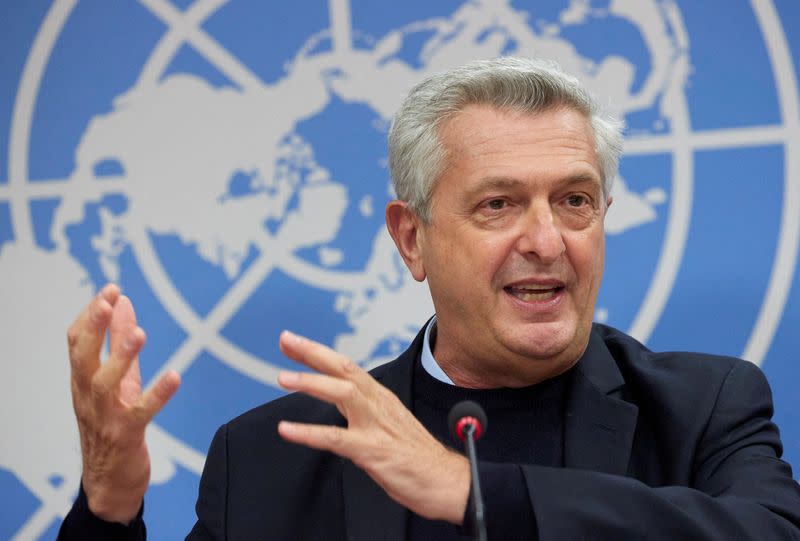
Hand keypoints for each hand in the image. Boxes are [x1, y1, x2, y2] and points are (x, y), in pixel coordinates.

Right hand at [67, 284, 179, 523]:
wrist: (110, 482)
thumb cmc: (112, 424)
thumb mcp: (117, 378)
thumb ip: (118, 341)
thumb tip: (123, 304)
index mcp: (83, 381)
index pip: (76, 342)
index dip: (91, 315)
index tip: (109, 290)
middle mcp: (88, 397)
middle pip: (82, 358)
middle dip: (93, 327)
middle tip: (107, 301)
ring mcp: (105, 417)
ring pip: (105, 384)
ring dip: (121, 357)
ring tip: (139, 334)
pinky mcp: (127, 435)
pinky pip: (141, 413)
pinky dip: (158, 394)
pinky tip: (174, 376)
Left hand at [276, 331, 469, 523]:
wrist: (447, 481)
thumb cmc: (417, 456)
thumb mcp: (388, 422)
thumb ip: (362, 408)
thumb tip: (336, 398)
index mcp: (380, 398)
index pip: (345, 367)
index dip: (317, 352)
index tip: (292, 341)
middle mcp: (378, 404)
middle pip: (343, 369)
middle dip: (312, 352)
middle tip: (286, 340)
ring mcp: (375, 426)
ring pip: (342, 393)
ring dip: (311, 383)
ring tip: (283, 377)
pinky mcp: (372, 450)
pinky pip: (335, 438)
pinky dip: (309, 433)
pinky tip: (287, 430)